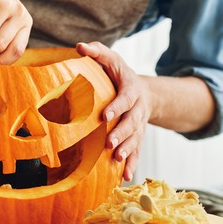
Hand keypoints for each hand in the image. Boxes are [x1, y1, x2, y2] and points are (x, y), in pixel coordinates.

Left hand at [76, 42, 150, 181]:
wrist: (143, 92)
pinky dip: (132, 164)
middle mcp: (139, 109)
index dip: (117, 107)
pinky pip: (137, 152)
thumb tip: (80, 46)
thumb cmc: (119, 74)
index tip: (105, 116)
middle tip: (109, 144)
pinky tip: (125, 177)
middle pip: (132, 122)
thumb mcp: (111, 59)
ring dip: (127, 151)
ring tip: (116, 159)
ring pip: (136, 139)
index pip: (126, 99)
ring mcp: (140, 125)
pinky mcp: (138, 137)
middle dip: (122, 134)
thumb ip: (97, 52)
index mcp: (132, 89)